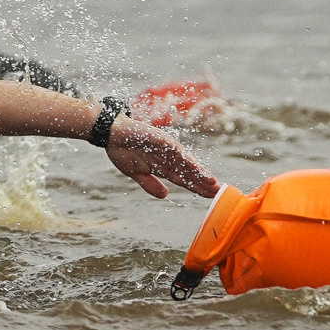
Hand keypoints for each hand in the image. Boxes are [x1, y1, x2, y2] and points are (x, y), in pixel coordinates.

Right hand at [104, 121, 218, 199]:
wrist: (110, 133)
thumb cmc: (122, 150)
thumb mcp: (135, 173)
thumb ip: (150, 184)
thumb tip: (165, 196)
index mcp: (162, 166)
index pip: (184, 179)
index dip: (197, 187)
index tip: (210, 196)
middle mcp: (167, 157)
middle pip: (189, 172)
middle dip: (203, 182)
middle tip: (219, 192)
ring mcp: (164, 147)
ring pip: (185, 162)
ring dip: (198, 171)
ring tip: (211, 181)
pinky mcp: (159, 138)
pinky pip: (173, 149)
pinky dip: (184, 157)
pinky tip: (194, 166)